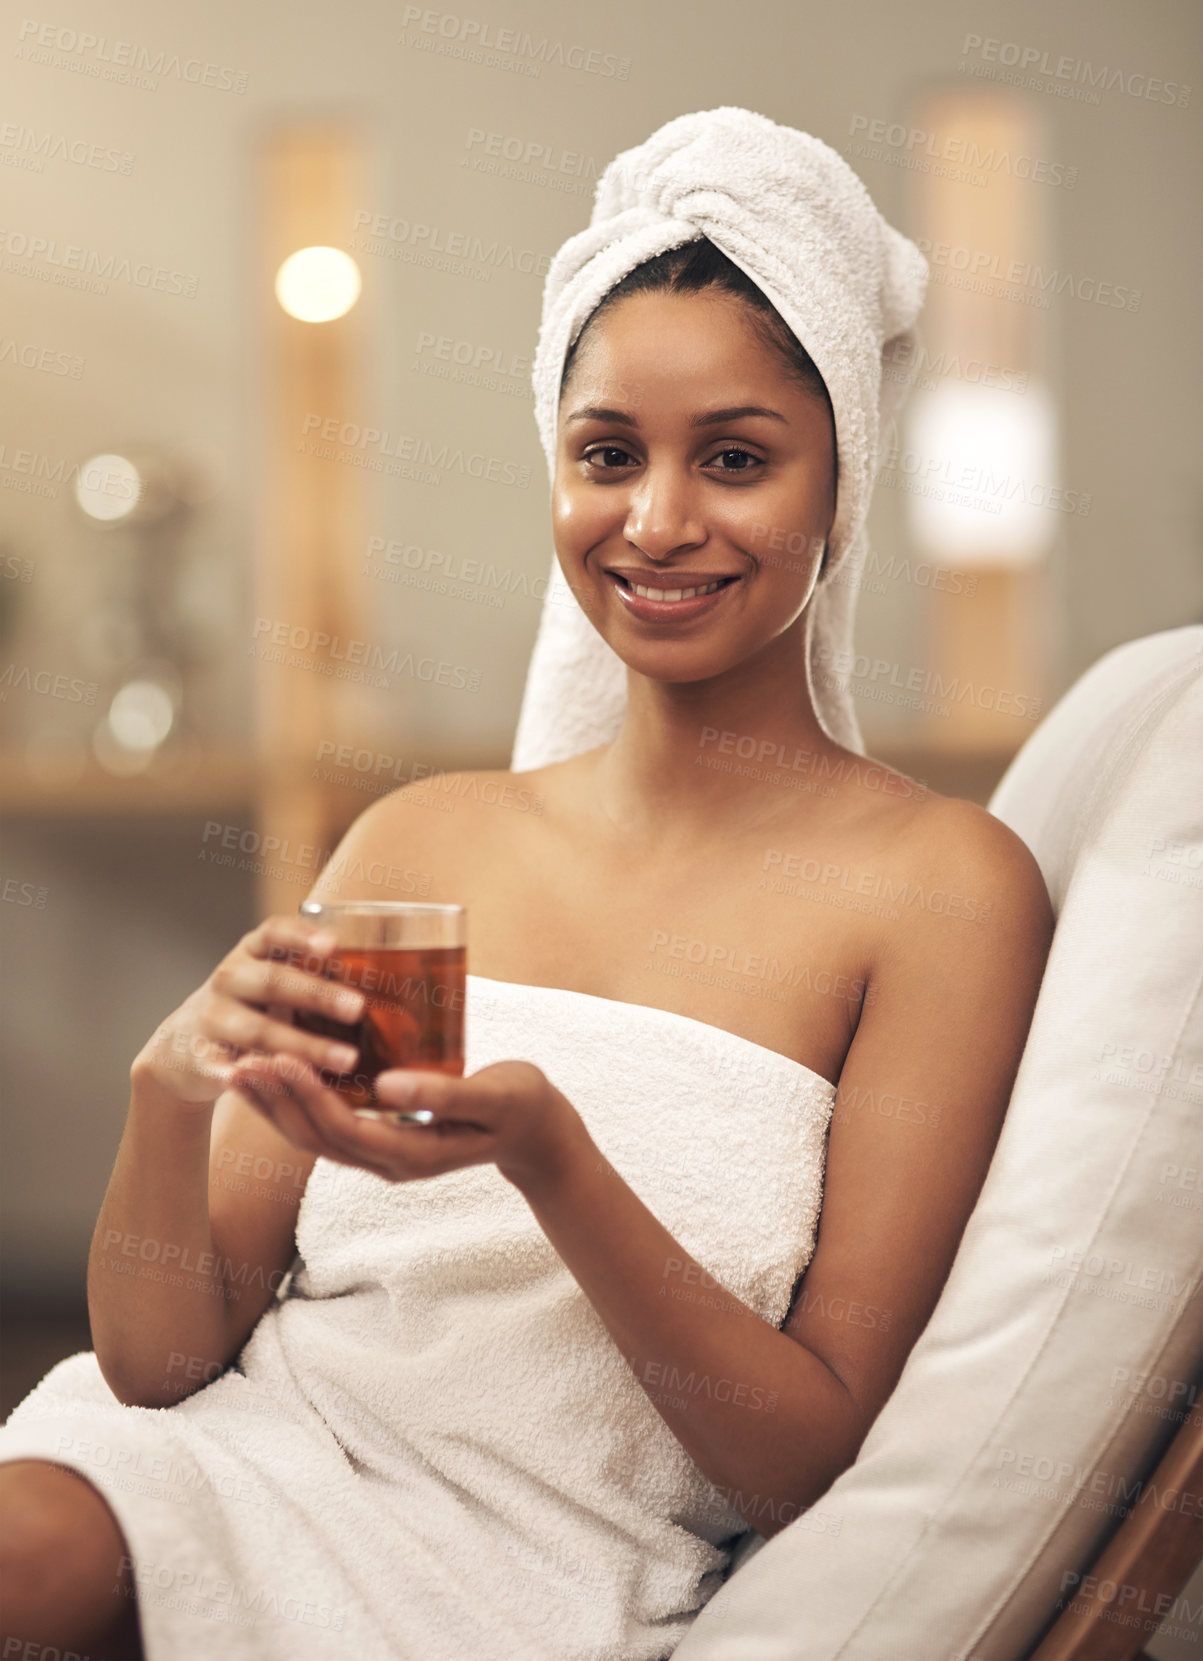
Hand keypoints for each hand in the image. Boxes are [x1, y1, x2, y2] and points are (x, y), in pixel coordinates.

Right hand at [130, 915, 367, 1110]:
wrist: (181, 1046)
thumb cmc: (252, 1007)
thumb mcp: (274, 981)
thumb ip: (316, 973)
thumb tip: (394, 977)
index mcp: (251, 953)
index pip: (274, 932)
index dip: (302, 936)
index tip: (334, 944)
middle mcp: (229, 979)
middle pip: (272, 982)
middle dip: (317, 994)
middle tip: (359, 1008)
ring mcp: (212, 1018)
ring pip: (257, 1030)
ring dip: (303, 1045)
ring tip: (346, 1060)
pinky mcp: (201, 1059)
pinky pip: (228, 1068)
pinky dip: (250, 1077)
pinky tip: (279, 1083)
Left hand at [226, 1052, 586, 1190]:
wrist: (537, 1133)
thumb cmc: (521, 1106)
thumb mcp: (494, 1096)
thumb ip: (444, 1094)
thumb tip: (389, 1086)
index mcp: (412, 1155)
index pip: (344, 1129)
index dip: (306, 1097)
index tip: (276, 1058)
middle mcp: (389, 1162)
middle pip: (317, 1137)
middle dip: (276, 1100)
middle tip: (238, 1060)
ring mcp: (384, 1155)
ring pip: (315, 1136)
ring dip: (277, 1104)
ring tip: (241, 1068)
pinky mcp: (384, 1139)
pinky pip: (329, 1125)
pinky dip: (298, 1101)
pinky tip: (280, 1073)